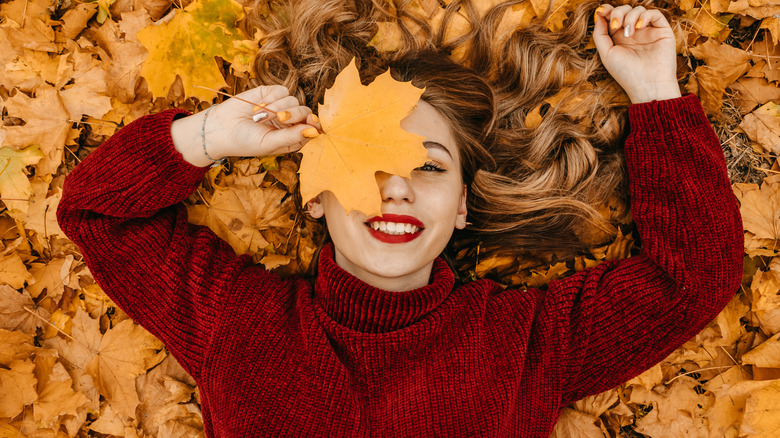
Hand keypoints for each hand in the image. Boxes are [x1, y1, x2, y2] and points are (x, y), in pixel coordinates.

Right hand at [172, 85, 320, 166]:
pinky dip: (272, 98)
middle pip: (305, 112)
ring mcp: (281, 107)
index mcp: (292, 137)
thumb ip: (292, 137)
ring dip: (277, 108)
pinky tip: (258, 108)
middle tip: (279, 119)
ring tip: (259, 117)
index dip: (314, 123)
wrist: (222, 128)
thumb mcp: (270, 144)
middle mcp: (289, 122)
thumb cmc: (246, 141)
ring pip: (293, 100)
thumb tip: (314, 131)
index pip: (312, 128)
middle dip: (294, 114)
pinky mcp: (270, 94)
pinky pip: (282, 91)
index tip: (310, 121)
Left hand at [593, 4, 681, 103]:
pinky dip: (645, 16)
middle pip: (625, 10)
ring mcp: (648, 32)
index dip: (608, 10)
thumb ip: (600, 34)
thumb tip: (599, 14)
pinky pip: (655, 14)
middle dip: (618, 12)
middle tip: (615, 26)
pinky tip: (639, 27)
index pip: (613, 17)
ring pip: (639, 10)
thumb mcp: (606, 53)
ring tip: (629, 33)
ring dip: (630, 17)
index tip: (601, 11)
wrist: (648, 85)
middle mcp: (634, 33)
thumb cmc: (626, 73)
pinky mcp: (662, 31)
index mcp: (619, 38)